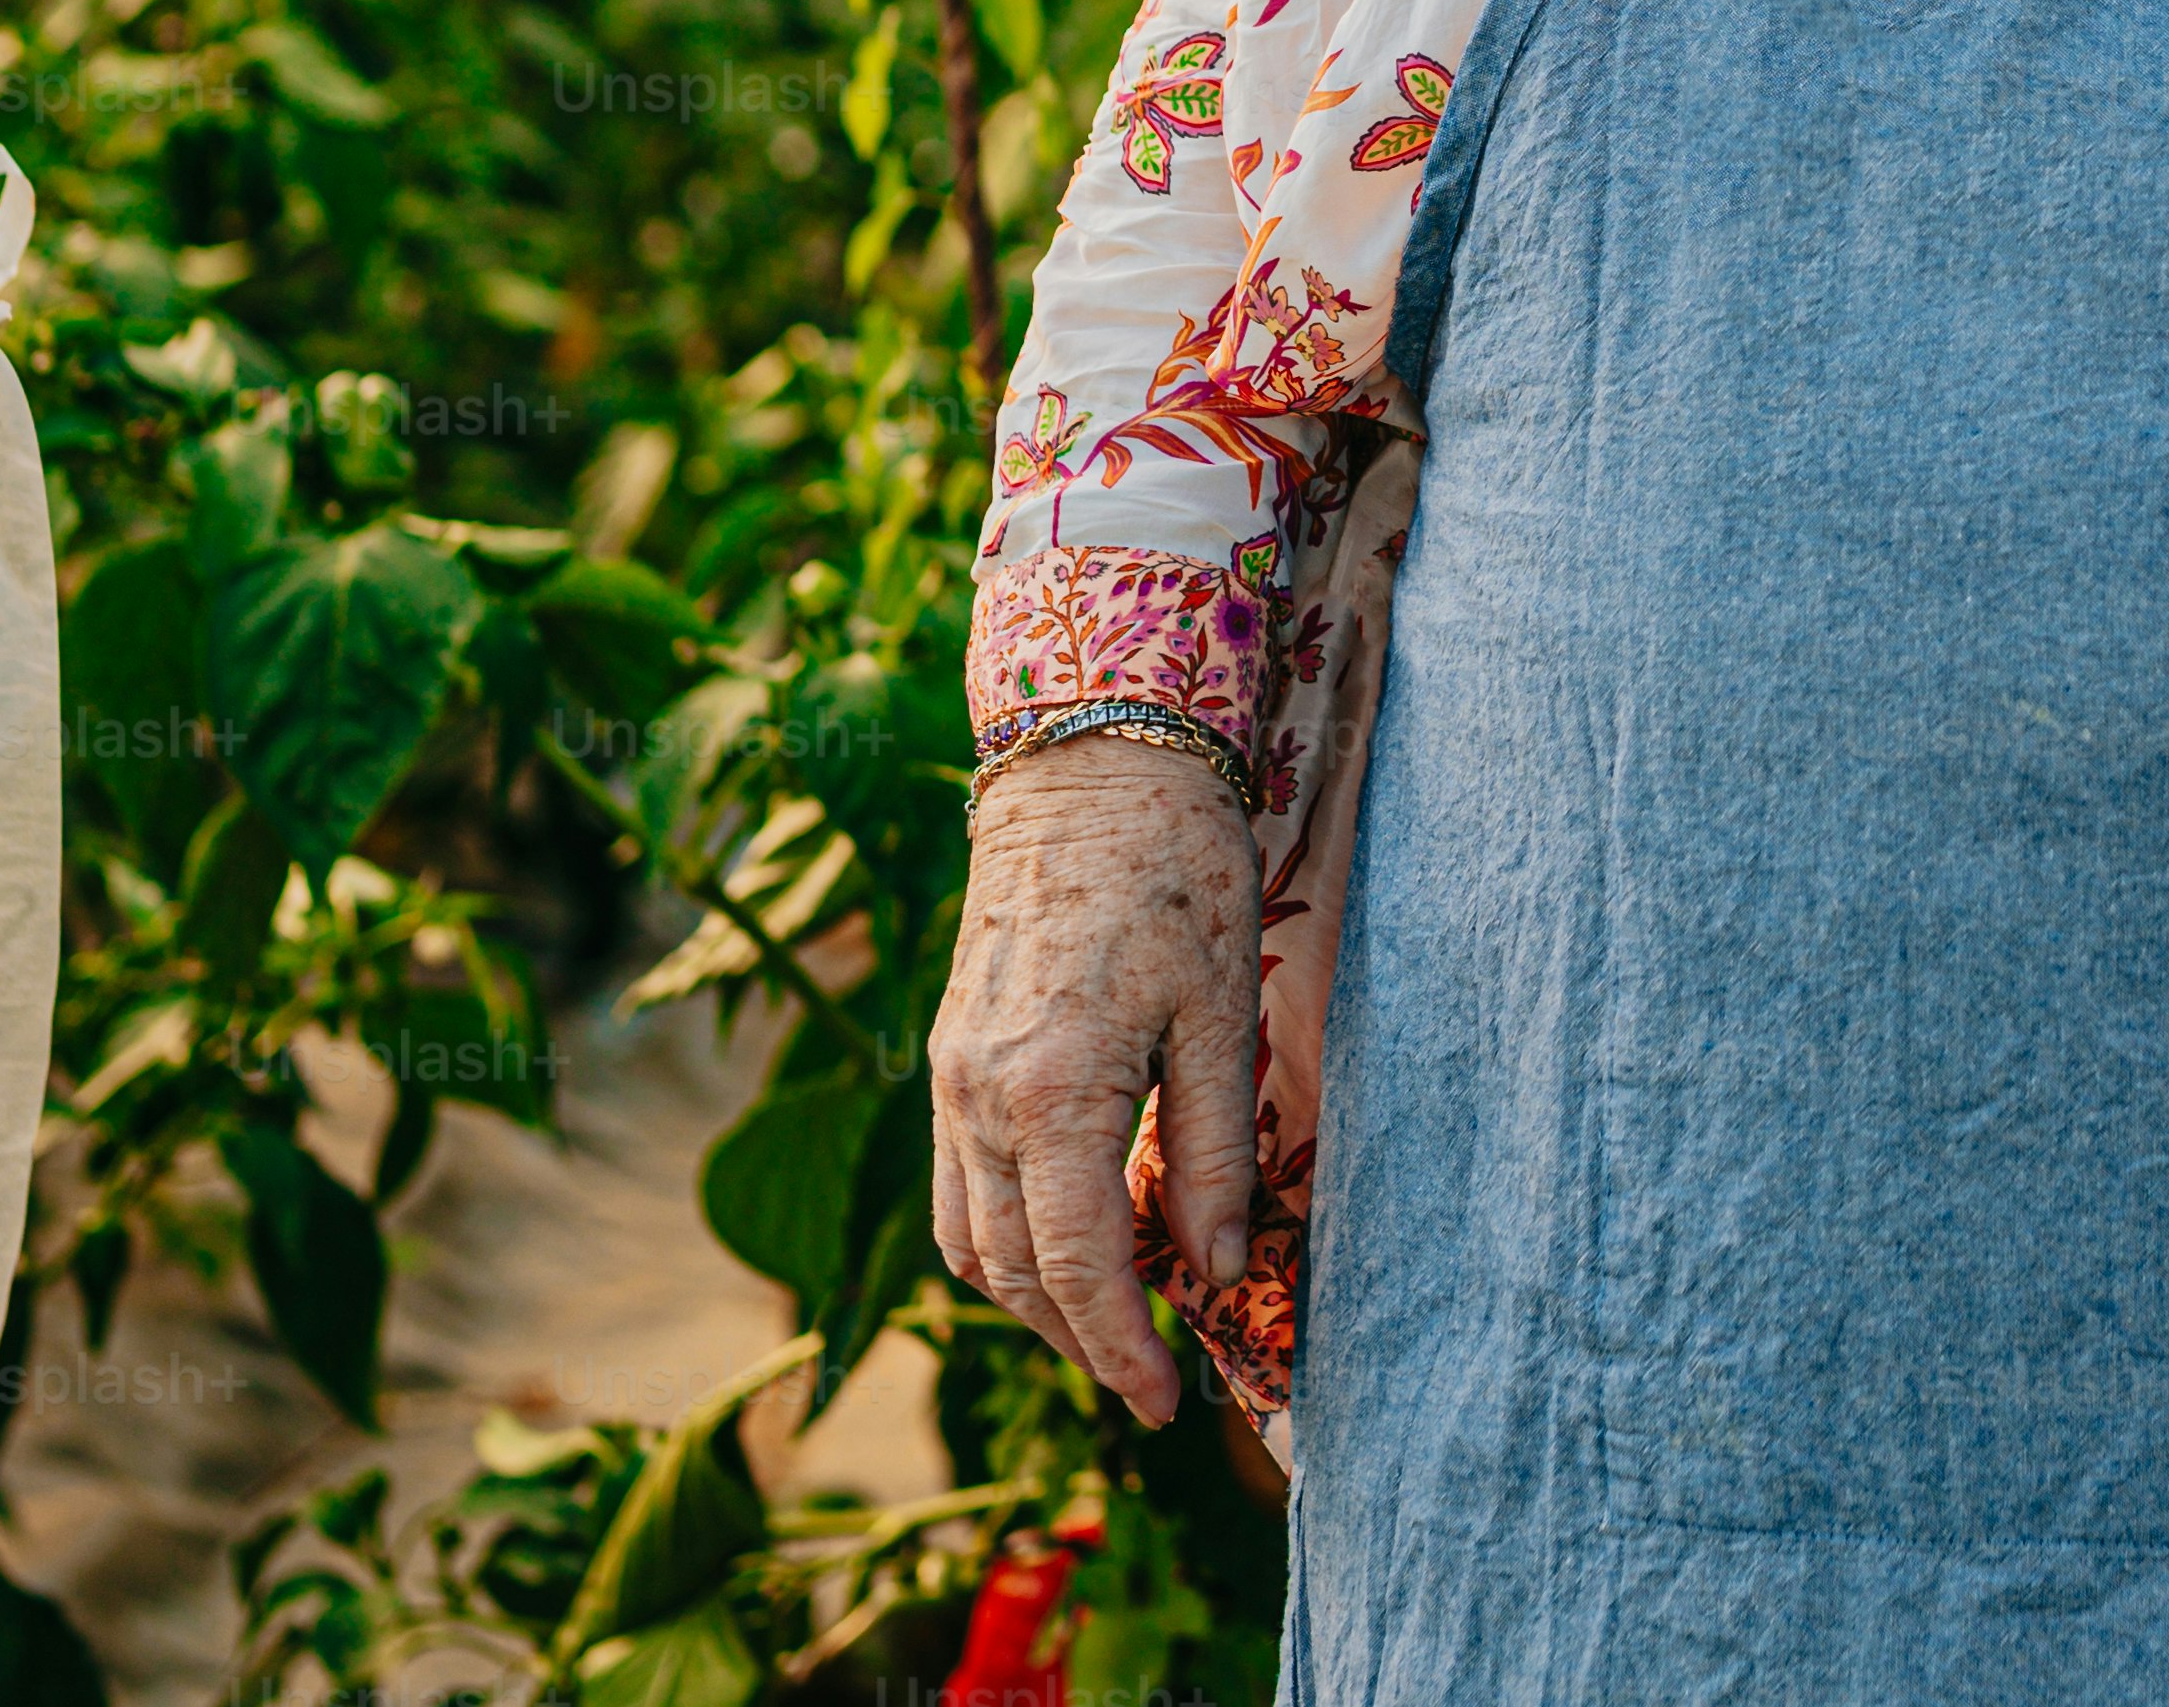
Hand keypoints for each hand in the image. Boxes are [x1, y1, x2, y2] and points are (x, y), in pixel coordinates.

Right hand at [926, 736, 1258, 1422]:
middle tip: (1151, 1378)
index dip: (1119, 1349)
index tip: (1165, 1402)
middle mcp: (978, 1098)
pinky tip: (1069, 1235)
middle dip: (1078, 1339)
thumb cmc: (1177, 872)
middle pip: (1011, 1270)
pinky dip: (1004, 1235)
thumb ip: (1213, 1153)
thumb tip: (1216, 1270)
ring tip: (1114, 1321)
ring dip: (1033, 1298)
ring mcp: (950, 1078)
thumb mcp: (1220, 1014)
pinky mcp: (948, 1056)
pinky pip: (959, 1184)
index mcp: (1050, 1092)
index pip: (1074, 1265)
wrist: (1088, 764)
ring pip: (968, 1238)